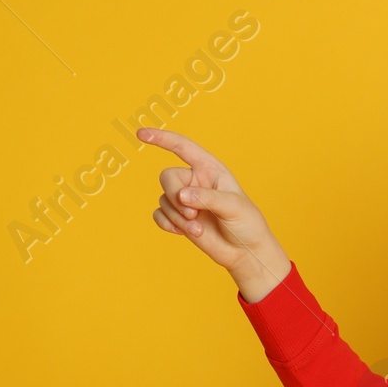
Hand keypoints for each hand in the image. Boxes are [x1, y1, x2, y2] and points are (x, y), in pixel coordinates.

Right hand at [139, 128, 290, 301]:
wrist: (245, 252)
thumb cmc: (246, 224)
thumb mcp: (234, 206)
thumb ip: (208, 198)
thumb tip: (182, 196)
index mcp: (210, 169)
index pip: (182, 147)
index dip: (162, 138)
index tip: (141, 134)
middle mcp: (194, 181)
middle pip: (167, 177)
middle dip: (175, 196)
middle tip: (192, 214)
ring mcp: (185, 200)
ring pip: (163, 200)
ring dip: (177, 217)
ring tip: (198, 229)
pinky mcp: (178, 218)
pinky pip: (159, 215)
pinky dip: (167, 224)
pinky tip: (182, 232)